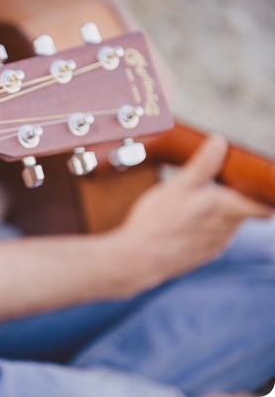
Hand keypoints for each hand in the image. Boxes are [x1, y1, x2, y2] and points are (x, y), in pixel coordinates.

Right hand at [117, 135, 272, 287]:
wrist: (139, 258)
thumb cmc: (157, 221)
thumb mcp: (178, 185)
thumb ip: (203, 165)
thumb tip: (219, 142)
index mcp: (228, 208)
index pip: (264, 205)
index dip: (260, 194)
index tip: (247, 184)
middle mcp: (227, 229)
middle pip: (241, 211)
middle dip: (229, 199)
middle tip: (207, 187)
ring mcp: (215, 245)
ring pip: (226, 225)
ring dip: (214, 215)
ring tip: (189, 206)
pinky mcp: (202, 256)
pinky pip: (211, 238)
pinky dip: (201, 230)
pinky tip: (181, 225)